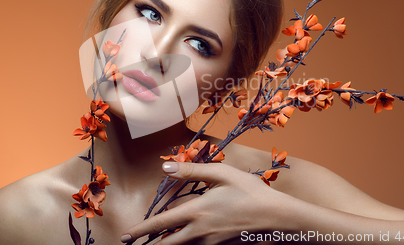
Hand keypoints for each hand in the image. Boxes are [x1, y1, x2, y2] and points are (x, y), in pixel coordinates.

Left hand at [121, 162, 290, 244]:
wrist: (277, 218)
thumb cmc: (250, 192)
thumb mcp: (222, 174)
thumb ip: (192, 170)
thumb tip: (165, 166)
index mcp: (197, 211)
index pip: (161, 224)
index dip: (141, 231)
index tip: (126, 236)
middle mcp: (200, 232)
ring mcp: (211, 243)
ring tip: (157, 244)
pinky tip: (185, 241)